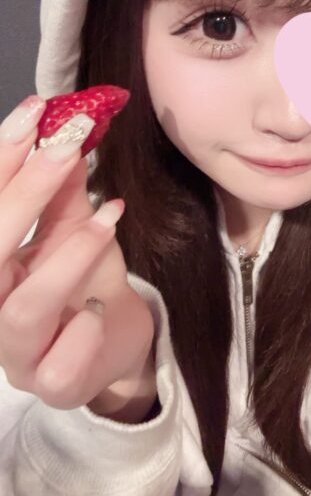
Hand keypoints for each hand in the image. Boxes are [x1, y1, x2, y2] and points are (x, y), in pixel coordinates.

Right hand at [0, 96, 154, 415]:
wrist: (114, 342)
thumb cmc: (85, 281)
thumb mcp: (76, 228)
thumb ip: (65, 188)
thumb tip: (68, 124)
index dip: (2, 158)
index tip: (35, 110)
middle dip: (24, 194)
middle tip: (65, 149)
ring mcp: (15, 354)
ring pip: (23, 309)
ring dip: (67, 257)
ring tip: (106, 221)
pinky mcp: (52, 384)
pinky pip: (60, 360)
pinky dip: (83, 327)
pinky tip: (99, 308)